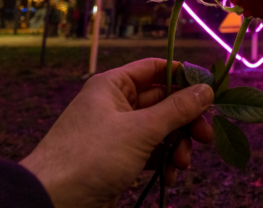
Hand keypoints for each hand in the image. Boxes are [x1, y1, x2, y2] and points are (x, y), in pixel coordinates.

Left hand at [20, 58, 213, 207]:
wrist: (52, 201)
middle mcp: (115, 104)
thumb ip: (177, 110)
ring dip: (176, 144)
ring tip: (183, 163)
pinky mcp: (117, 157)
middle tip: (205, 136)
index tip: (210, 91)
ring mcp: (116, 132)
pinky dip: (163, 160)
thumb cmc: (91, 157)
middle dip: (185, 119)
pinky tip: (170, 175)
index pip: (155, 69)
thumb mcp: (140, 130)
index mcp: (113, 85)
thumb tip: (207, 89)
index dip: (184, 77)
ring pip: (159, 129)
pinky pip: (149, 150)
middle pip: (162, 101)